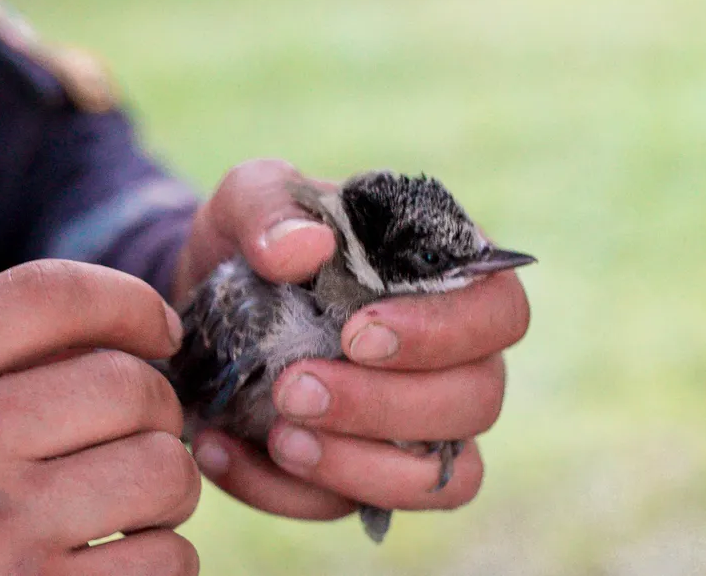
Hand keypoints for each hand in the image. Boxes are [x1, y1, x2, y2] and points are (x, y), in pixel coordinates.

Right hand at [0, 261, 200, 575]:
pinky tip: (117, 566)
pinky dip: (163, 561)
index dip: (130, 302)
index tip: (163, 332)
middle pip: (129, 385)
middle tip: (142, 441)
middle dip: (161, 413)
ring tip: (133, 507)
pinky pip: (166, 560)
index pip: (49, 292)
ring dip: (169, 490)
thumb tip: (123, 327)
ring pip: (164, 470)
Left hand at [174, 159, 529, 519]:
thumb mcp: (250, 198)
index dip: (442, 332)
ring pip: (441, 476)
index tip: (357, 335)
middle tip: (295, 388)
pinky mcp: (365, 470)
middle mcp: (451, 357)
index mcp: (445, 277)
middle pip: (476, 401)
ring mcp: (416, 424)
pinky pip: (356, 508)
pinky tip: (223, 451)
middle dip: (384, 405)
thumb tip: (306, 250)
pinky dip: (287, 494)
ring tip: (279, 436)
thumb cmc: (256, 240)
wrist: (206, 300)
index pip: (498, 311)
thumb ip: (272, 206)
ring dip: (359, 466)